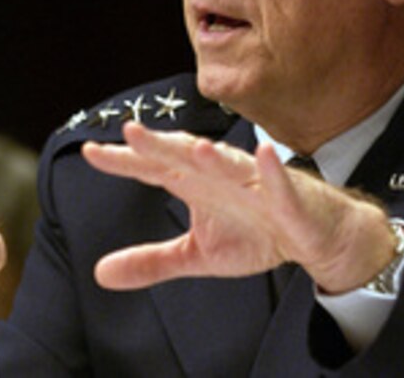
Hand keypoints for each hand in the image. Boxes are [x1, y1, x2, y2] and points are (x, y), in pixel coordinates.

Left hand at [82, 122, 395, 293]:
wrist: (313, 238)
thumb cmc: (255, 234)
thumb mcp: (196, 255)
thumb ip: (150, 261)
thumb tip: (99, 273)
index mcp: (195, 184)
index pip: (153, 168)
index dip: (124, 161)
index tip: (90, 152)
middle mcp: (220, 175)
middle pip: (185, 157)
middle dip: (160, 145)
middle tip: (129, 132)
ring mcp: (255, 182)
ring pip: (231, 165)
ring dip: (215, 156)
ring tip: (194, 146)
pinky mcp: (289, 196)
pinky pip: (280, 182)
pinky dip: (273, 169)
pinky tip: (264, 153)